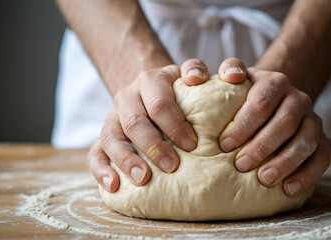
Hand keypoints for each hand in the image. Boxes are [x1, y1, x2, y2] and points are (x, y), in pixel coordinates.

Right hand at [87, 59, 211, 191]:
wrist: (151, 90)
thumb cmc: (180, 92)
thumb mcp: (190, 77)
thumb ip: (206, 75)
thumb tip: (235, 76)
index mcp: (151, 81)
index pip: (159, 101)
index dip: (175, 123)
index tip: (193, 145)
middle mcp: (128, 97)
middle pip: (134, 120)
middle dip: (153, 145)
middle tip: (171, 166)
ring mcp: (113, 117)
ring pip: (111, 136)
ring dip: (126, 159)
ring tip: (143, 179)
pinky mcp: (103, 137)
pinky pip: (95, 153)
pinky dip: (102, 170)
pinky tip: (113, 185)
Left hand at [218, 58, 330, 196]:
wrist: (275, 102)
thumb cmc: (244, 99)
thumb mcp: (232, 85)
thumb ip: (217, 81)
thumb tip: (193, 79)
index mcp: (273, 82)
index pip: (261, 102)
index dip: (243, 124)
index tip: (223, 145)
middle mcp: (297, 98)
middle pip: (285, 121)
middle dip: (262, 145)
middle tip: (241, 165)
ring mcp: (313, 118)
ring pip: (307, 139)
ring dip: (285, 161)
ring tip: (264, 179)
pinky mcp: (322, 139)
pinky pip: (323, 157)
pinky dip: (307, 174)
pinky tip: (288, 189)